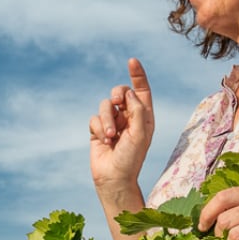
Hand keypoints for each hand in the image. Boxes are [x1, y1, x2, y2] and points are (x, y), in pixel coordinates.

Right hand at [88, 57, 154, 191]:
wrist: (114, 178)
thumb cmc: (132, 158)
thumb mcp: (140, 132)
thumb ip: (137, 109)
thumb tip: (127, 92)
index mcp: (144, 116)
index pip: (141, 90)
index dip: (137, 75)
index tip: (131, 61)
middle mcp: (128, 117)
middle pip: (120, 92)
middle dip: (117, 94)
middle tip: (117, 101)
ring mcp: (113, 123)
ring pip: (105, 105)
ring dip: (107, 119)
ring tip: (110, 135)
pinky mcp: (98, 130)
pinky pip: (94, 118)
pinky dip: (99, 128)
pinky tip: (105, 141)